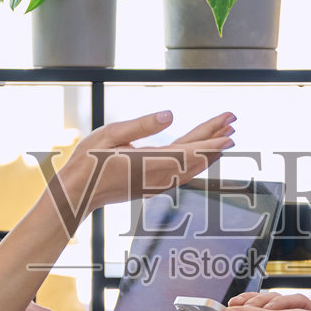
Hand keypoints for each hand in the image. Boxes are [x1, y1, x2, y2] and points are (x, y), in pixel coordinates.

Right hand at [52, 110, 234, 223]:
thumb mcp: (110, 134)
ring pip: (192, 168)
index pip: (188, 150)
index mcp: (148, 162)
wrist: (77, 194)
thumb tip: (170, 115)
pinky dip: (197, 163)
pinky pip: (183, 174)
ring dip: (210, 151)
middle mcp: (158, 176)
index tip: (230, 131)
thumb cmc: (88, 162)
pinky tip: (203, 154)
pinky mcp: (153, 187)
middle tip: (232, 121)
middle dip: (215, 139)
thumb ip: (142, 125)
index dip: (211, 140)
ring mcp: (157, 184)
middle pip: (195, 157)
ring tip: (225, 135)